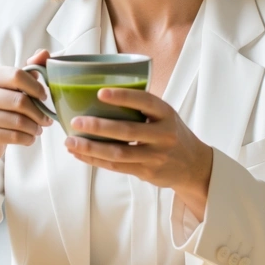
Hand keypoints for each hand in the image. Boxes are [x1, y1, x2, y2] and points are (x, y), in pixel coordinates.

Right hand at [0, 49, 53, 161]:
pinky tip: (30, 138)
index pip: (17, 75)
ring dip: (34, 127)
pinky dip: (27, 138)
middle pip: (19, 101)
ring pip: (17, 121)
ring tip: (39, 129)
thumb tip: (44, 53)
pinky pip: (11, 136)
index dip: (36, 87)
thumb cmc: (2, 107)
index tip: (45, 97)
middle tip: (47, 119)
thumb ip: (30, 69)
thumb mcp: (15, 86)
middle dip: (39, 112)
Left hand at [65, 88, 213, 220]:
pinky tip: (80, 154)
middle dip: (99, 127)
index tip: (100, 93)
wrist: (193, 165)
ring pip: (119, 153)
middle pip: (128, 131)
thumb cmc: (171, 134)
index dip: (123, 97)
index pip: (145, 101)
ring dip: (91, 148)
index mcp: (166, 114)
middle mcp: (163, 134)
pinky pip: (117, 167)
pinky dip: (96, 160)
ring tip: (70, 142)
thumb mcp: (165, 116)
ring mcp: (156, 156)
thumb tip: (101, 94)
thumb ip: (142, 107)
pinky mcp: (147, 172)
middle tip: (76, 122)